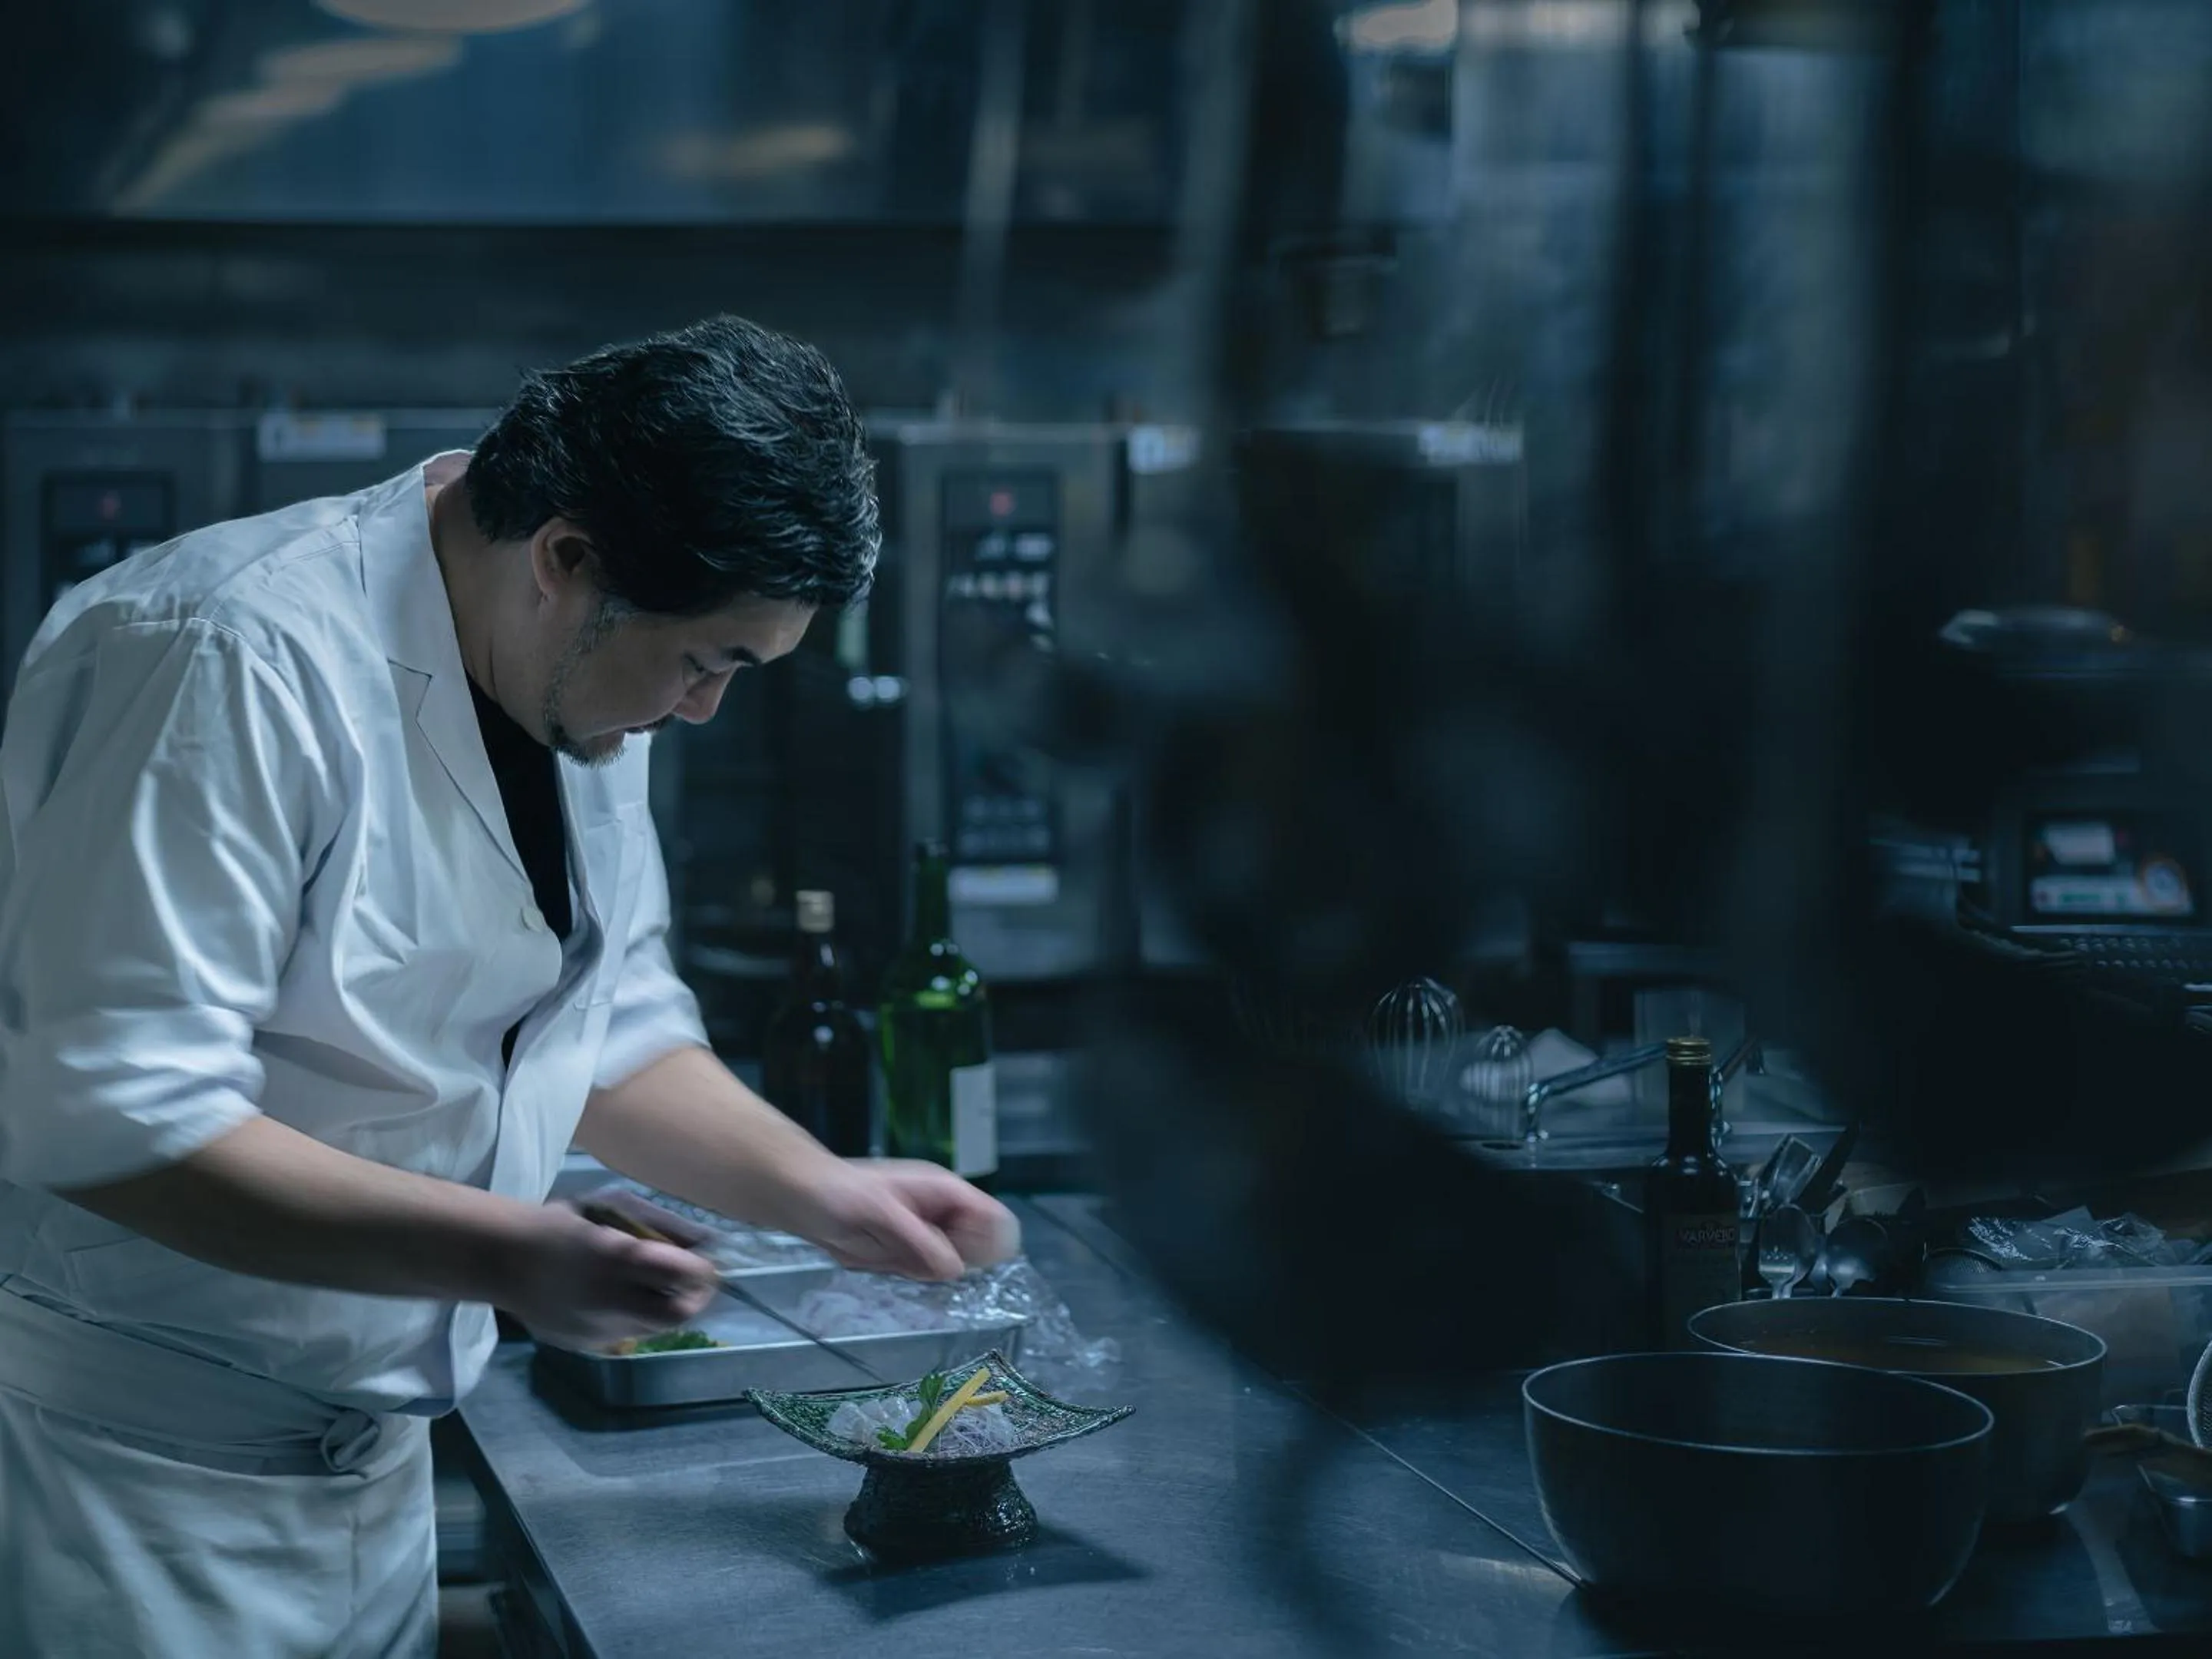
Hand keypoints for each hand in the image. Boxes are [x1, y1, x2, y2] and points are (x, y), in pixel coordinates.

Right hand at [495, 1202, 718, 1350]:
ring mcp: (598, 1329)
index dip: (706, 1271)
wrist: (501, 1259)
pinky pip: (628, 1335)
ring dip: (667, 1308)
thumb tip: (707, 1240)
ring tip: (656, 1287)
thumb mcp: (612, 1206)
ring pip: (657, 1328)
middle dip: (696, 1298)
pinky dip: (637, 1318)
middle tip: (695, 1282)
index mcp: (619, 1258)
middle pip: (680, 1314)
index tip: (709, 1261)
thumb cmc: (561, 1223)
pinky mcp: (586, 1345)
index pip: (686, 1276)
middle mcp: (612, 1300)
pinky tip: (622, 1299)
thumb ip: (662, 1223)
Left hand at [793, 1160, 1021, 1281]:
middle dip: (948, 1261)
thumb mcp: (883, 1213)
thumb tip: (958, 1270)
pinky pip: (922, 1271)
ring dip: (919, 1268)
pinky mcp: (907, 1249)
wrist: (803, 1198)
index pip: (990, 1215)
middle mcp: (941, 1212)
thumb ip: (921, 1240)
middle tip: (909, 1256)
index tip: (962, 1259)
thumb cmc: (842, 1193)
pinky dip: (904, 1272)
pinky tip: (876, 1257)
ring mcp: (925, 1232)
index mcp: (944, 1190)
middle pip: (975, 1246)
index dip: (988, 1241)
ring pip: (948, 1264)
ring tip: (883, 1251)